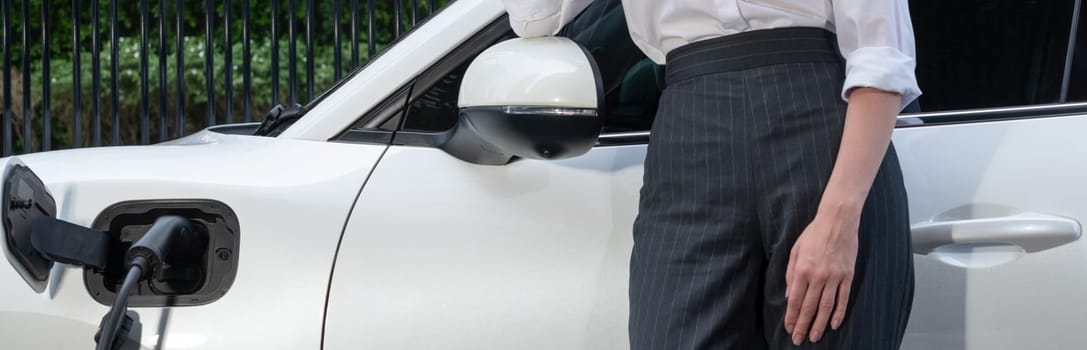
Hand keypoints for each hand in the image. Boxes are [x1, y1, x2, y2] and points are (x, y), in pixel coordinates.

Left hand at [784, 205, 859, 345]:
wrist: (837, 221)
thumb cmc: (813, 234)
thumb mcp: (795, 251)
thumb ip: (791, 274)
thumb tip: (790, 296)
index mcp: (802, 270)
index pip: (796, 300)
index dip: (791, 317)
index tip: (788, 328)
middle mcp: (818, 276)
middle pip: (810, 307)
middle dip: (803, 326)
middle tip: (798, 340)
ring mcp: (834, 277)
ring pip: (826, 307)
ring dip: (820, 325)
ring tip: (814, 337)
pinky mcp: (848, 275)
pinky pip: (843, 298)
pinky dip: (839, 313)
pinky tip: (834, 324)